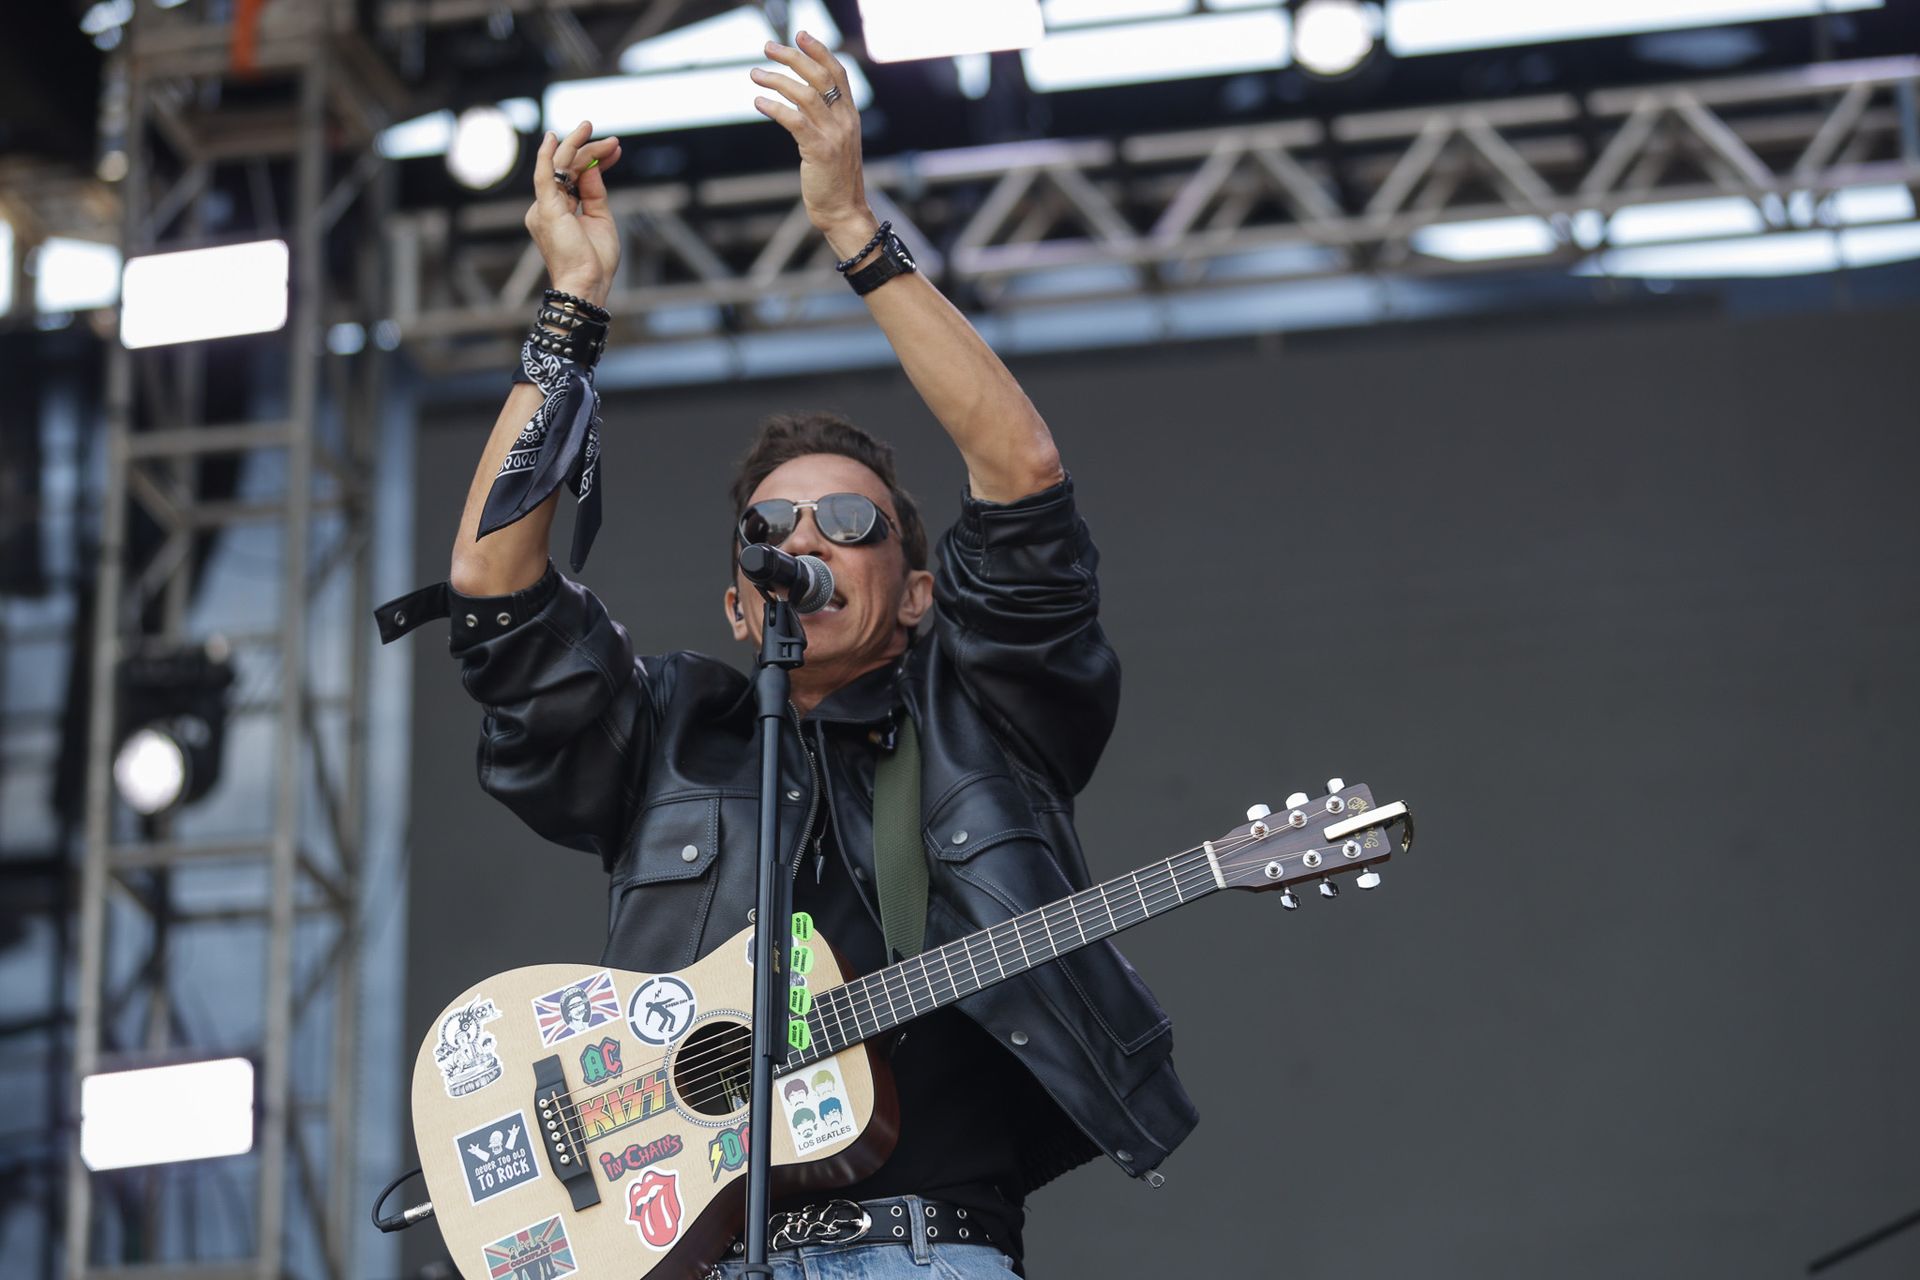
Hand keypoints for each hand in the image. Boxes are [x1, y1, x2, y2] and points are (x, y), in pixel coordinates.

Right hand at [524, 121, 623, 306]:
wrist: (587, 284)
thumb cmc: (594, 262)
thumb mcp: (600, 219)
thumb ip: (594, 192)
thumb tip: (592, 166)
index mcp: (559, 211)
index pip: (574, 176)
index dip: (595, 161)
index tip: (615, 150)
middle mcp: (546, 207)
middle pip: (567, 169)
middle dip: (591, 151)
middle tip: (613, 140)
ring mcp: (543, 207)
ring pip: (558, 167)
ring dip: (577, 146)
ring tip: (589, 127)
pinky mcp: (545, 208)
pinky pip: (544, 175)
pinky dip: (547, 155)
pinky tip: (554, 138)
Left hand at [752, 31, 875, 252]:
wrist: (844, 212)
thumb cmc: (835, 180)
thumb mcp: (836, 143)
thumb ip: (825, 119)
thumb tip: (801, 98)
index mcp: (851, 116)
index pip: (837, 72)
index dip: (818, 51)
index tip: (800, 35)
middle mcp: (845, 121)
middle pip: (819, 76)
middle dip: (792, 57)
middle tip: (767, 48)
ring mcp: (834, 135)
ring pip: (805, 94)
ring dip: (777, 79)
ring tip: (755, 74)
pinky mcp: (819, 150)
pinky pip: (794, 120)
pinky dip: (775, 107)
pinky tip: (759, 101)